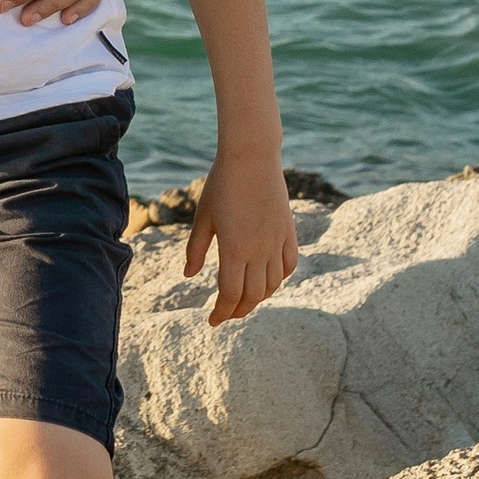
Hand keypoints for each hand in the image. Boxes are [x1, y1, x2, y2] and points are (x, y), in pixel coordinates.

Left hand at [181, 145, 298, 325]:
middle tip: (226, 314)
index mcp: (234, 250)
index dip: (222, 313)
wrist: (252, 157)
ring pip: (273, 284)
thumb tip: (189, 275)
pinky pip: (289, 264)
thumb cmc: (222, 184)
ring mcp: (277, 242)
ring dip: (259, 297)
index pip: (230, 295)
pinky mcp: (288, 231)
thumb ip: (196, 249)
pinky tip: (269, 279)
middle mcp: (259, 251)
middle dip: (238, 310)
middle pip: (252, 295)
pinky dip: (280, 278)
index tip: (213, 321)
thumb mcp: (203, 217)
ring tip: (244, 299)